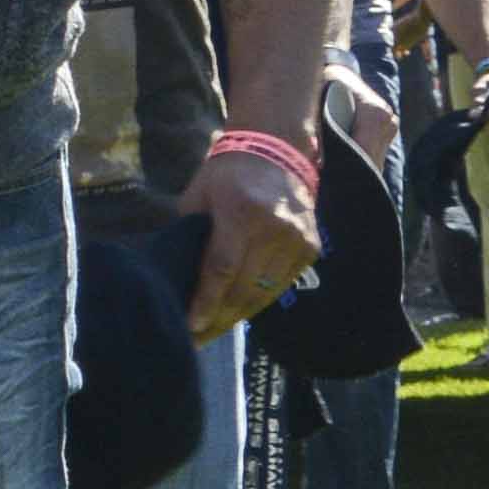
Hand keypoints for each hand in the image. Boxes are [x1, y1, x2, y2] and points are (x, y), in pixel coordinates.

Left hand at [183, 140, 320, 335]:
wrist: (277, 150)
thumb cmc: (226, 174)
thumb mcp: (198, 198)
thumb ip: (190, 237)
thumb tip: (178, 280)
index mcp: (241, 213)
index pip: (221, 269)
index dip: (206, 302)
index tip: (190, 326)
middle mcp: (274, 229)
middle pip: (244, 288)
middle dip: (218, 318)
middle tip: (196, 338)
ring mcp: (297, 239)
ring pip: (265, 293)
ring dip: (238, 316)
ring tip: (213, 331)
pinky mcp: (310, 247)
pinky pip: (281, 285)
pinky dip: (259, 301)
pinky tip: (238, 311)